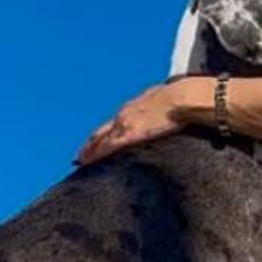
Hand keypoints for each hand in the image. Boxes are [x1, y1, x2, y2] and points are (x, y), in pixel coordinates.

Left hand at [73, 81, 188, 165]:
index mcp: (134, 107)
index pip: (114, 123)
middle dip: (90, 144)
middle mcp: (124, 115)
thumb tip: (167, 112)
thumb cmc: (180, 98)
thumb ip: (160, 108)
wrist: (181, 98)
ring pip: (99, 140)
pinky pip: (107, 147)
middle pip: (101, 132)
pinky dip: (96, 155)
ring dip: (89, 151)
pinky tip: (88, 163)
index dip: (103, 133)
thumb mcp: (166, 100)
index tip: (96, 141)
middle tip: (80, 157)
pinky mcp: (128, 135)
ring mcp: (124, 124)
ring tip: (80, 162)